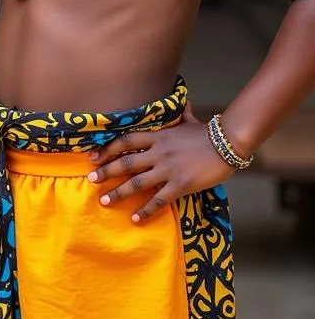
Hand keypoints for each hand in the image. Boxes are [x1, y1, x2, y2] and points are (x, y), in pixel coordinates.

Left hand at [87, 116, 234, 222]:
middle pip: (126, 163)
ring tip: (104, 201)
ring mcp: (168, 169)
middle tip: (91, 180)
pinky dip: (146, 210)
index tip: (93, 157)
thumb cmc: (208, 133)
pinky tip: (135, 218)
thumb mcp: (190, 121)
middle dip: (106, 172)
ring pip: (137, 183)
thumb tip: (183, 100)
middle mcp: (158, 152)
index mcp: (158, 136)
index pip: (126, 141)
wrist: (227, 144)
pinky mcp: (180, 185)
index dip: (108, 149)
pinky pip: (159, 200)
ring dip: (118, 193)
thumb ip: (182, 114)